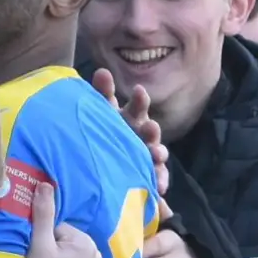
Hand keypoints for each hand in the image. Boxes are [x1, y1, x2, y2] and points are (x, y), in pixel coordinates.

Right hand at [20, 184, 101, 257]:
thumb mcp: (39, 244)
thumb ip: (43, 213)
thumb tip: (45, 184)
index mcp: (86, 241)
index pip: (58, 229)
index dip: (44, 241)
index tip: (39, 256)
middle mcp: (97, 254)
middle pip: (66, 242)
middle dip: (54, 250)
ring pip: (72, 256)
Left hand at [92, 68, 169, 195]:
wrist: (100, 156)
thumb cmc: (100, 127)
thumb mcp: (98, 111)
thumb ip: (101, 92)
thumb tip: (102, 71)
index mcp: (127, 116)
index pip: (134, 106)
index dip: (138, 99)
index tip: (138, 90)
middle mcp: (139, 132)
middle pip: (148, 129)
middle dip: (150, 129)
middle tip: (150, 127)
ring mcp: (145, 150)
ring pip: (155, 151)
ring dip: (157, 152)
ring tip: (156, 154)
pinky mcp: (148, 170)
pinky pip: (155, 175)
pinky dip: (158, 179)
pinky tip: (160, 186)